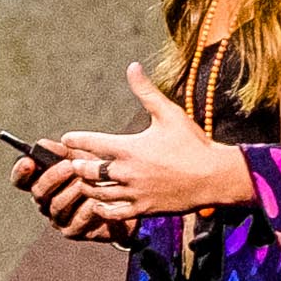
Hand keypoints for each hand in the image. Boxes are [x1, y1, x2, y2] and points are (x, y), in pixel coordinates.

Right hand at [11, 148, 133, 244]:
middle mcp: (46, 202)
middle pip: (38, 192)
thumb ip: (63, 152)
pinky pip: (76, 221)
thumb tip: (42, 144)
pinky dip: (85, 209)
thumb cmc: (99, 176)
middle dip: (52, 177)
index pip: (22, 180)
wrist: (124, 201)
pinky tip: (95, 201)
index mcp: (43, 183)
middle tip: (69, 166)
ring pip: (56, 206)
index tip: (28, 161)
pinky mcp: (73, 231)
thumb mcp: (83, 159)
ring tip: (85, 182)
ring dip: (71, 192)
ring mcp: (58, 218)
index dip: (21, 172)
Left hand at [59, 62, 252, 221]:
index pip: (92, 142)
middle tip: (73, 163)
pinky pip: (114, 213)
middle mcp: (127, 172)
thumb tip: (132, 66)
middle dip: (78, 166)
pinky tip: (98, 204)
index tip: (65, 139)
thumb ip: (146, 91)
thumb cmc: (193, 143)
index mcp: (130, 147)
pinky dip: (102, 209)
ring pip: (97, 193)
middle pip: (89, 171)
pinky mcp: (143, 209)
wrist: (214, 177)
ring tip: (82, 183)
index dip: (75, 140)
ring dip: (86, 187)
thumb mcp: (169, 113)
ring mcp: (134, 193)